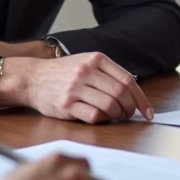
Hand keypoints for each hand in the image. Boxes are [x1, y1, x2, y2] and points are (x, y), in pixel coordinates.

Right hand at [0, 52, 153, 123]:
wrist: (32, 78)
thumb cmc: (62, 73)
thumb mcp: (86, 62)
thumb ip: (107, 73)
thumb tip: (133, 92)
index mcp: (96, 59)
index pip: (128, 80)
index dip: (141, 99)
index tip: (148, 112)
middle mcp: (86, 72)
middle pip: (121, 94)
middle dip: (130, 109)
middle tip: (128, 114)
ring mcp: (75, 88)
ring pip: (109, 106)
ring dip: (116, 115)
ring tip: (113, 115)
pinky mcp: (66, 105)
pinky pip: (93, 116)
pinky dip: (101, 120)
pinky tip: (99, 117)